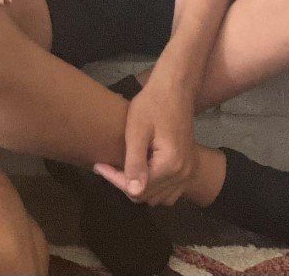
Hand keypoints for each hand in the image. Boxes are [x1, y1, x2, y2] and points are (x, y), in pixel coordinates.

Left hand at [94, 78, 197, 205]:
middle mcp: (183, 175)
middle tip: (109, 165)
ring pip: (159, 197)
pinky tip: (143, 172)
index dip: (115, 180)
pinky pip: (170, 192)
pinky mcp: (189, 168)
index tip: (99, 166)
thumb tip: (134, 191)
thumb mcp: (137, 130)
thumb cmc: (152, 104)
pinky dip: (155, 188)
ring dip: (140, 188)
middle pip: (148, 196)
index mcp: (171, 165)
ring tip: (123, 168)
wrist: (175, 90)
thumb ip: (135, 161)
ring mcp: (189, 173)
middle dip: (125, 184)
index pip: (139, 189)